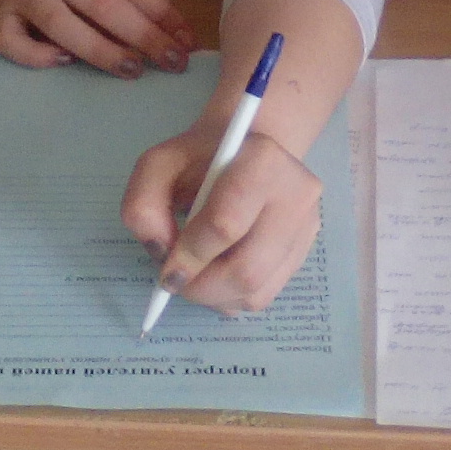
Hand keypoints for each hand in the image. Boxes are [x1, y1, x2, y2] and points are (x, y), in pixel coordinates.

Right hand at [0, 0, 195, 77]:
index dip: (162, 11)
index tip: (185, 36)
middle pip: (108, 8)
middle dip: (147, 38)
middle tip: (174, 62)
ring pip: (69, 31)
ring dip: (106, 54)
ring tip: (134, 70)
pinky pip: (16, 44)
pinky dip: (40, 57)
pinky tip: (62, 61)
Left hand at [121, 127, 320, 315]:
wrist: (244, 151)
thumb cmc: (200, 159)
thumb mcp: (158, 166)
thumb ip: (143, 204)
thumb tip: (160, 250)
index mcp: (263, 161)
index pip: (226, 224)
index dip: (191, 255)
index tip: (167, 267)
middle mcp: (297, 195)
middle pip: (247, 269)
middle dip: (201, 287)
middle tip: (176, 282)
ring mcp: (307, 227)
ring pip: (257, 291)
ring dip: (214, 297)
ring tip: (194, 276)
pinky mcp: (305, 252)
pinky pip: (265, 296)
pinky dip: (231, 298)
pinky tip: (216, 276)